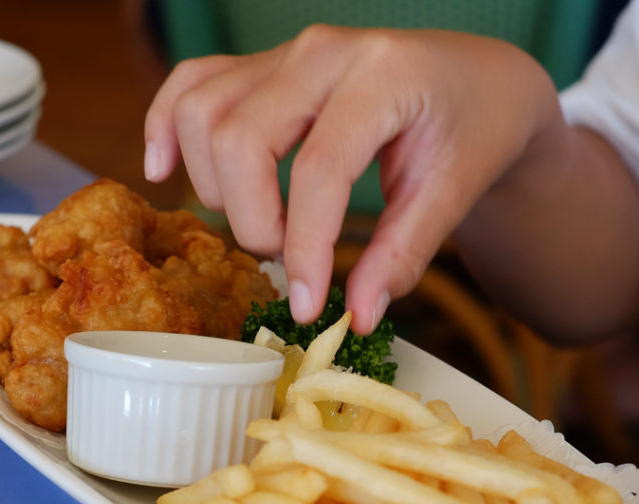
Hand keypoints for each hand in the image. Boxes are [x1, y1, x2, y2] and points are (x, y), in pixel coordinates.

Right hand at [144, 26, 553, 333]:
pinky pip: (191, 84)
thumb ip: (402, 254)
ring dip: (217, 187)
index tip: (306, 306)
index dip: (305, 248)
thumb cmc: (472, 129)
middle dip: (254, 222)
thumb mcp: (454, 193)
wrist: (474, 78)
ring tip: (266, 226)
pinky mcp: (261, 65)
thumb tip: (356, 317)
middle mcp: (321, 51)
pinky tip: (164, 172)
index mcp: (382, 76)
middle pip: (241, 140)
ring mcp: (284, 52)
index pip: (319, 169)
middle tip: (291, 261)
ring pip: (204, 114)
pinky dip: (166, 126)